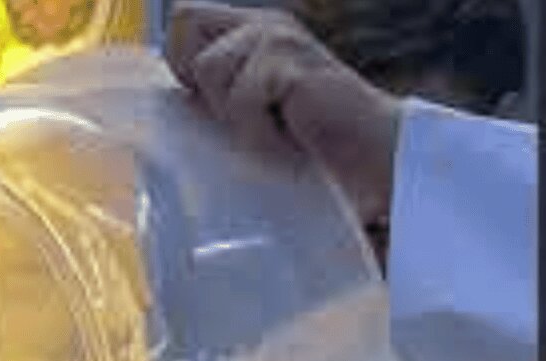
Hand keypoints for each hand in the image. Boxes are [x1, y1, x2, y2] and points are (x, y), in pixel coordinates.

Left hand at [164, 1, 404, 226]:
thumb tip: (171, 101)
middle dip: (197, 77)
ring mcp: (278, 40)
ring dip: (235, 118)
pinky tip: (291, 141)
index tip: (215, 105)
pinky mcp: (289, 64)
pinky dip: (259, 136)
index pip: (185, 18)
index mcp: (254, 30)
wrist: (374, 157)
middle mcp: (265, 24)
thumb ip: (220, 93)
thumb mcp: (254, 110)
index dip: (184, 62)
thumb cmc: (313, 144)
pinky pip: (241, 102)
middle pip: (185, 22)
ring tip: (275, 132)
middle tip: (238, 114)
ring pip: (209, 71)